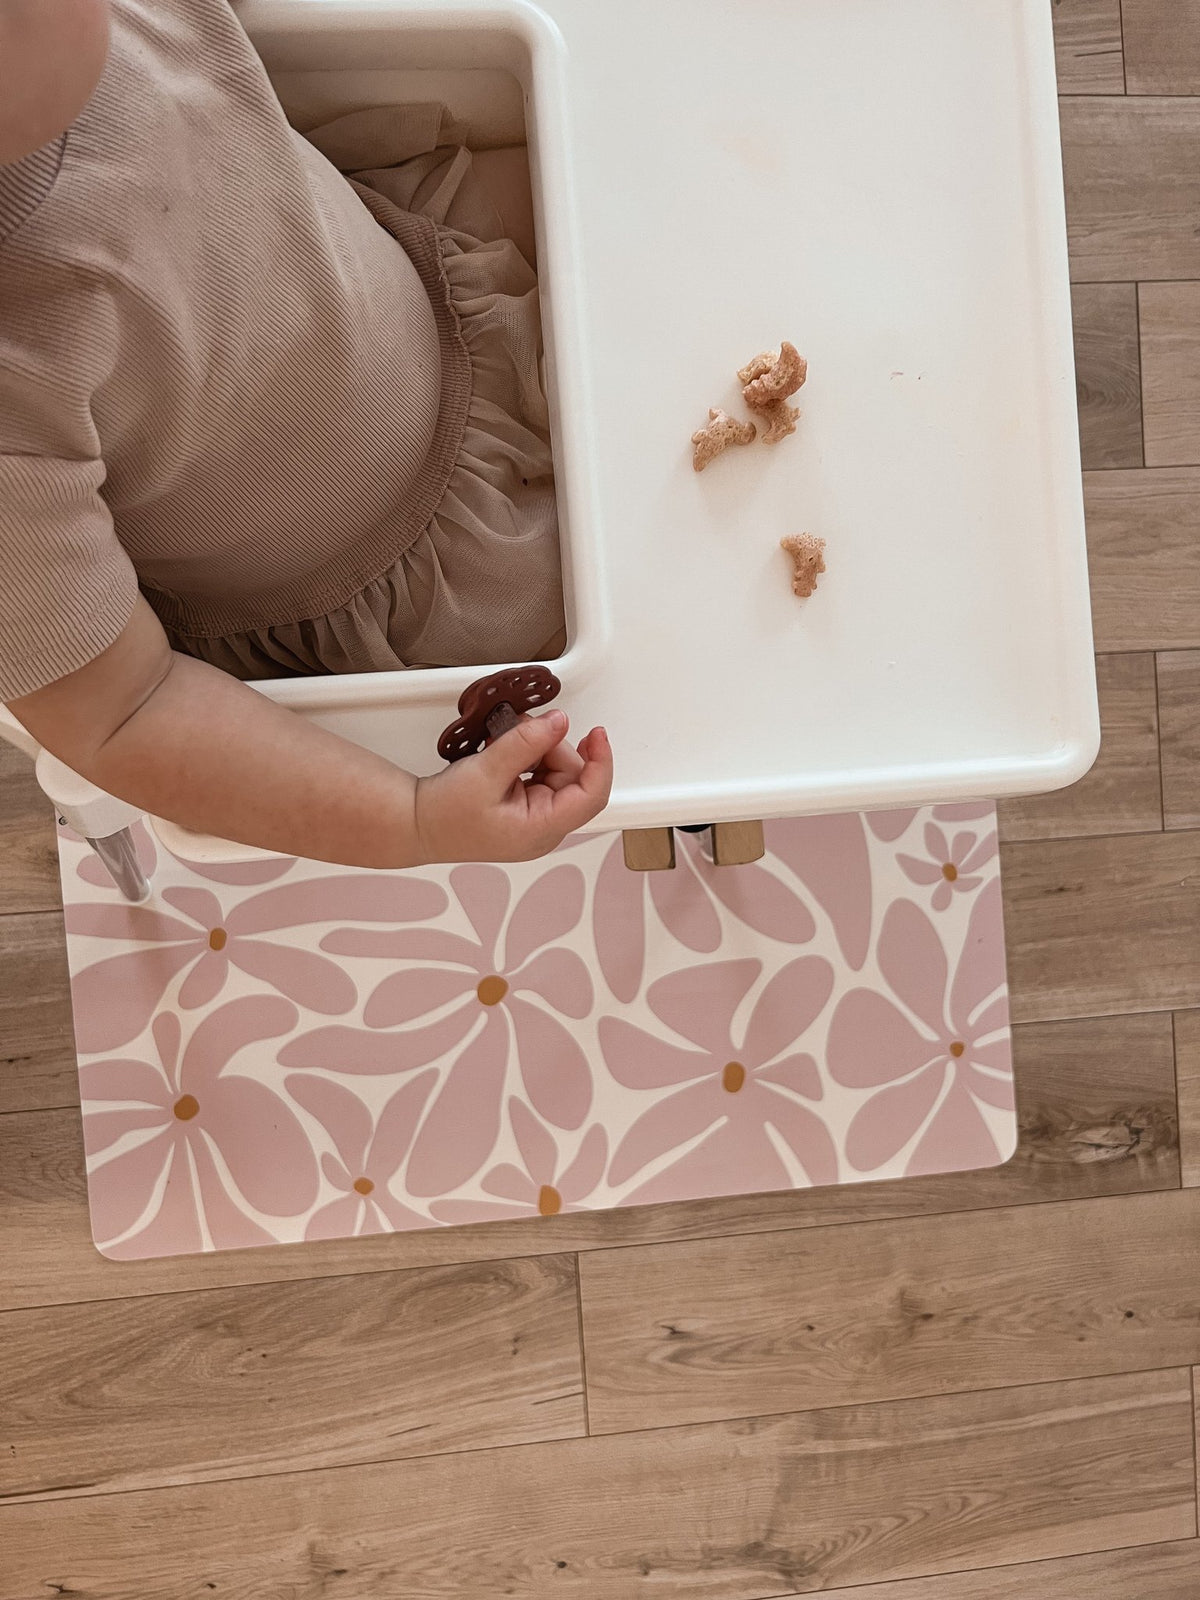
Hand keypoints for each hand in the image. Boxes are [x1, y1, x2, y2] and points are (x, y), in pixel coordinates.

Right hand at [412, 710, 612, 863]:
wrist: (415, 823)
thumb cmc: (444, 814)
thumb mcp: (486, 772)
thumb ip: (524, 744)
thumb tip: (558, 722)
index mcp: (541, 829)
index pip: (591, 795)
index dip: (600, 762)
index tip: (597, 733)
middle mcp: (544, 827)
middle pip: (572, 776)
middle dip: (549, 746)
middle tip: (518, 729)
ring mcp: (535, 819)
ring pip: (556, 772)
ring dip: (535, 749)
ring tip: (502, 743)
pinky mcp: (525, 808)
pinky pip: (540, 775)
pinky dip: (526, 757)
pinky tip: (504, 753)